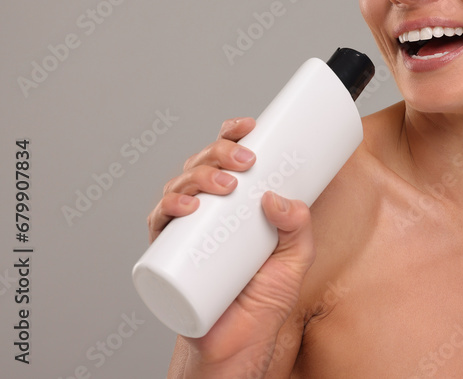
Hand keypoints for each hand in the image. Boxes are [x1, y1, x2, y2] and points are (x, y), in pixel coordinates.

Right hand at [149, 118, 315, 370]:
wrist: (242, 341)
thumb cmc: (265, 297)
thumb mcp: (297, 257)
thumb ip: (299, 226)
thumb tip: (279, 198)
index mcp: (235, 202)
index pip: (228, 158)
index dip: (233, 135)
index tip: (250, 126)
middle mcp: (207, 210)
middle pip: (203, 164)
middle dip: (220, 153)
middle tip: (246, 162)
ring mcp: (186, 230)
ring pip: (180, 186)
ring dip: (199, 176)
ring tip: (225, 187)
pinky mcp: (169, 255)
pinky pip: (158, 224)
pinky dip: (167, 209)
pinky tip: (187, 206)